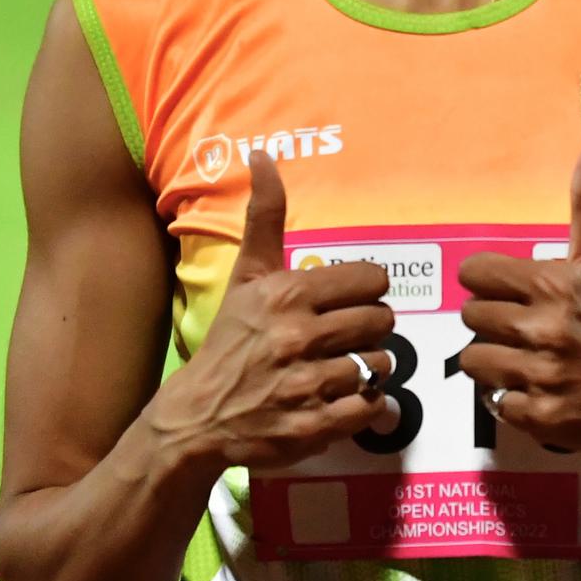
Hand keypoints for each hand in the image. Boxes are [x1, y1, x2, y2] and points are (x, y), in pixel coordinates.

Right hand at [155, 149, 397, 472]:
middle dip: (371, 329)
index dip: (368, 292)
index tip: (350, 302)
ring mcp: (307, 384)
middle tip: (349, 336)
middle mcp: (299, 336)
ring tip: (344, 367)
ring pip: (381, 365)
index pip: (373, 280)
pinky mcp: (315, 426)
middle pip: (382, 322)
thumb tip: (263, 154)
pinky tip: (343, 397)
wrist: (198, 415)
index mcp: (288, 294)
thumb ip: (265, 217)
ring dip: (369, 367)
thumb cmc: (231, 340)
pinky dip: (367, 404)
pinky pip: (372, 407)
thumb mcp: (246, 276)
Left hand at [459, 140, 580, 458]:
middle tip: (521, 329)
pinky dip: (512, 399)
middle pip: (470, 317)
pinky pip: (495, 402)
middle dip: (492, 323)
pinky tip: (539, 389)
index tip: (506, 293)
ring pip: (474, 361)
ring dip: (496, 362)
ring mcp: (543, 373)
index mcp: (555, 283)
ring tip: (526, 360)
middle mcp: (546, 326)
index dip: (486, 284)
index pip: (475, 274)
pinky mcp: (542, 416)